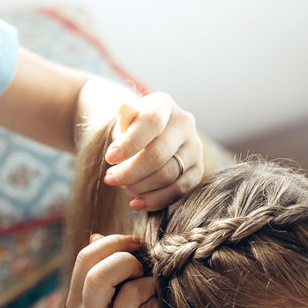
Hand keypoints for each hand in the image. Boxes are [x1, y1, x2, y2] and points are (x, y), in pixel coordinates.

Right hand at [65, 234, 158, 307]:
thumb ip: (93, 275)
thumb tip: (96, 236)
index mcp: (76, 302)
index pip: (86, 257)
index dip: (112, 242)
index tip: (131, 245)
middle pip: (100, 272)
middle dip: (126, 260)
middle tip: (139, 267)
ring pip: (128, 292)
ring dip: (145, 283)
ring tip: (148, 289)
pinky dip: (156, 304)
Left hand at [102, 93, 202, 210]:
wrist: (148, 139)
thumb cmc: (131, 129)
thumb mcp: (124, 121)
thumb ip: (124, 118)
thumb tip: (124, 107)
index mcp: (164, 104)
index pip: (151, 122)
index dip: (130, 143)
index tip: (109, 159)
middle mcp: (185, 123)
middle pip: (158, 155)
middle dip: (130, 172)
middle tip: (110, 179)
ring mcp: (195, 147)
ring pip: (167, 175)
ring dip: (140, 186)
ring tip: (123, 187)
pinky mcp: (197, 169)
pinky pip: (178, 190)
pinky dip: (155, 200)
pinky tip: (136, 202)